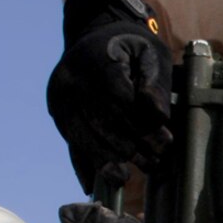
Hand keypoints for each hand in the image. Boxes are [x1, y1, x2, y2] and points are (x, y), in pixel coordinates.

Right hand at [46, 0, 173, 190]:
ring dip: (107, 161)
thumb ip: (156, 82)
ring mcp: (59, 98)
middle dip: (129, 146)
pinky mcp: (57, 113)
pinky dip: (84, 164)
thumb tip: (159, 115)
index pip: (119, 99)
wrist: (95, 37)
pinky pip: (70, 142)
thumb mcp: (151, 53)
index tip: (165, 143)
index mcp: (95, 60)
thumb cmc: (130, 46)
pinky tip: (94, 185)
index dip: (142, 125)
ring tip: (129, 176)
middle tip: (155, 163)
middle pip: (101, 121)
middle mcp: (70, 80)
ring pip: (83, 136)